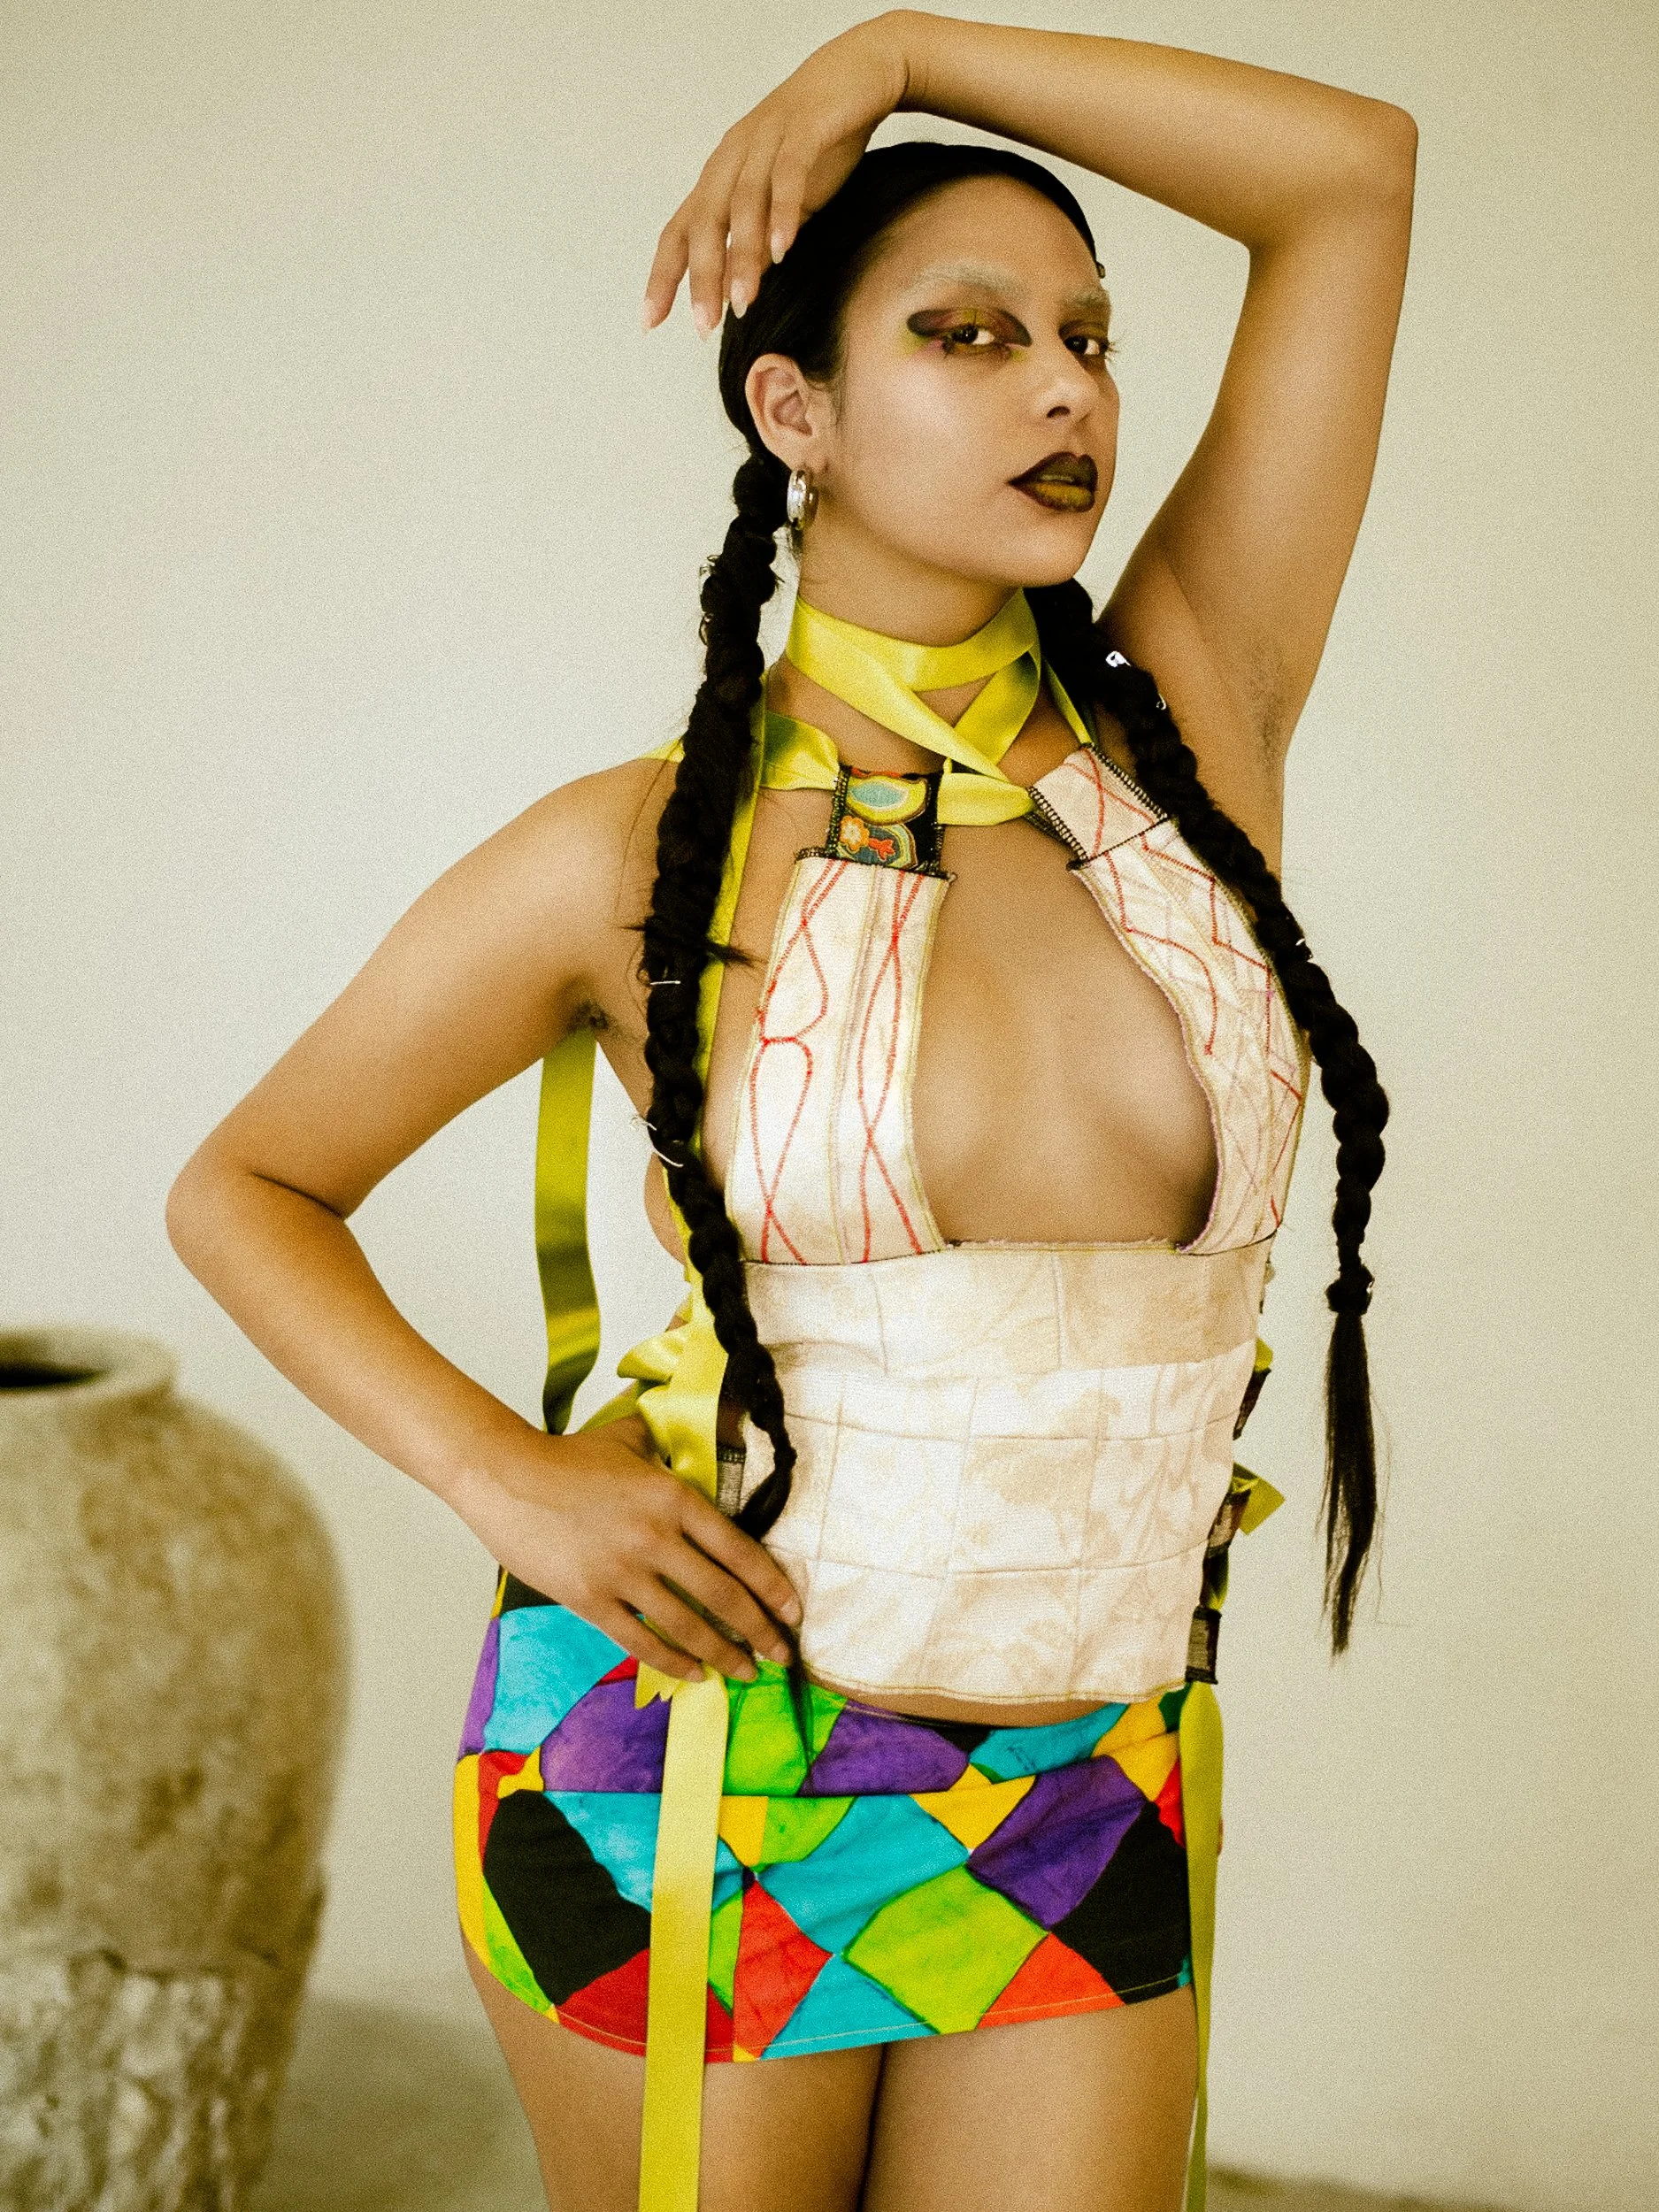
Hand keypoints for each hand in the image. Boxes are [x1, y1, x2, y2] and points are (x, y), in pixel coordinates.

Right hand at [460, 1413, 803, 1682]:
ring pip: (688, 1625)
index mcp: (674, 1498)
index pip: (739, 1551)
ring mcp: (622, 1573)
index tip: (793, 1611)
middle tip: (782, 1655)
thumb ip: (669, 1449)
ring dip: (724, 1654)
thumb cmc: (569, 1457)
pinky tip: (696, 1674)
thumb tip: (700, 1445)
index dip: (772, 1586)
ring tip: (746, 1671)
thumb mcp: (631, 1439)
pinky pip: (641, 1640)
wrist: (504, 1475)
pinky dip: (674, 1661)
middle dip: (760, 1631)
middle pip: (723, 1596)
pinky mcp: (588, 1599)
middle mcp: (656, 1538)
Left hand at [641, 11, 918, 338]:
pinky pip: (786, 175)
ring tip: (743, 301)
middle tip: (703, 325)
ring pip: (742, 203)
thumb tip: (738, 291)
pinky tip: (783, 251)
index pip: (679, 232)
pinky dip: (781, 213)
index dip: (663, 276)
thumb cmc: (819, 141)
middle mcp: (732, 158)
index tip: (651, 322)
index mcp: (720, 177)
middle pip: (704, 222)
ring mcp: (764, 140)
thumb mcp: (784, 203)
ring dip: (741, 256)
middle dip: (701, 277)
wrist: (858, 73)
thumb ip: (760, 242)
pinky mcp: (802, 130)